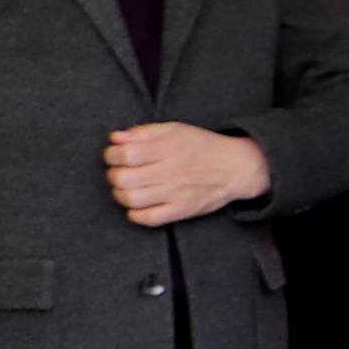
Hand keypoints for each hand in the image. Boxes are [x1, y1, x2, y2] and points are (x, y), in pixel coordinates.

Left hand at [103, 124, 267, 226]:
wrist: (237, 167)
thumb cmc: (202, 146)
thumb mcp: (175, 129)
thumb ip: (143, 132)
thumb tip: (114, 138)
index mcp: (168, 148)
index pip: (125, 155)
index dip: (111, 155)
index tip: (114, 155)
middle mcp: (171, 171)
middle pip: (123, 179)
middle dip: (113, 175)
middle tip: (119, 172)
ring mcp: (176, 193)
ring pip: (131, 199)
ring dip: (120, 194)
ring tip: (126, 188)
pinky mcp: (182, 210)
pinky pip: (149, 218)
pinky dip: (135, 214)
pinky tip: (137, 206)